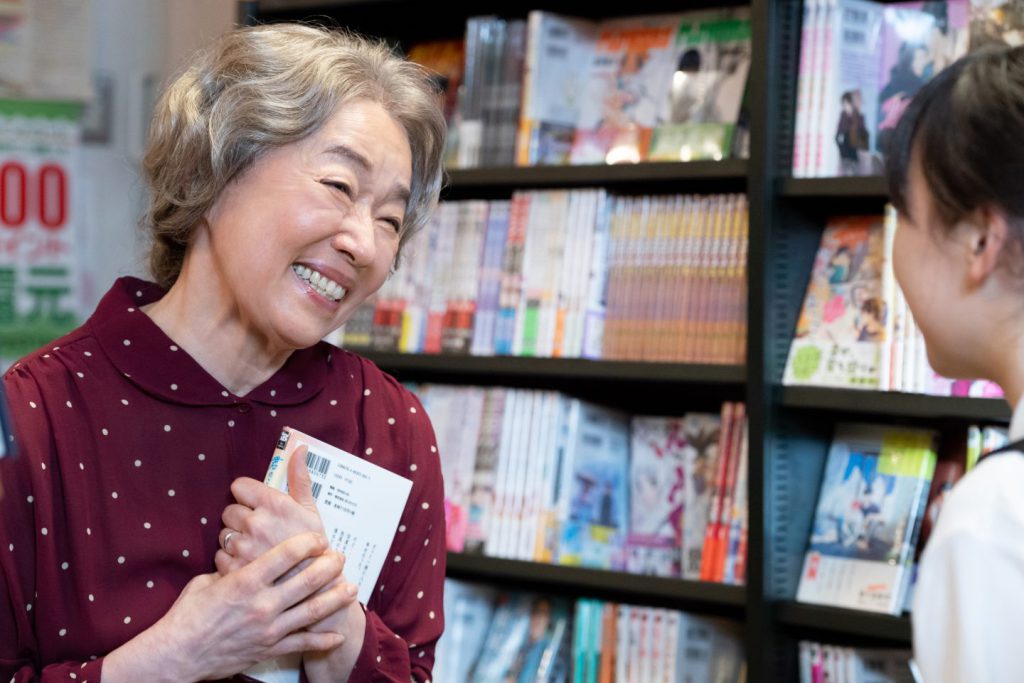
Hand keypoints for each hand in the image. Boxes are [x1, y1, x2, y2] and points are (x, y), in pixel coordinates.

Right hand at [103, 532, 350, 681]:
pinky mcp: (269, 649)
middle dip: (329, 566)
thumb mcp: (207, 581)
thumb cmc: (188, 614)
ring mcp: (268, 629)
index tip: (319, 537)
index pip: (285, 555)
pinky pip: (302, 644)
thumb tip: (246, 555)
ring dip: (335, 598)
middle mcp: (261, 604)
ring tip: (352, 588)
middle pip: (306, 581)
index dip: (307, 543)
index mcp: (245, 581)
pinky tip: (337, 636)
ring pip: (312, 612)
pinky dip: (322, 640)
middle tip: (341, 557)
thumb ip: (232, 568)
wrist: (178, 654)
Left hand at [217, 446, 361, 634]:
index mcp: (273, 504)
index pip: (239, 486)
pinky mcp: (234, 569)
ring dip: (235, 540)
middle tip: (258, 531)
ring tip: (255, 550)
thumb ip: (300, 478)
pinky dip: (231, 561)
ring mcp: (243, 546)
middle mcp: (255, 522)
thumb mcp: (311, 510)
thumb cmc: (316, 549)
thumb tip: (299, 449)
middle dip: (240, 519)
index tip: (256, 505)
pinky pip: (220, 557)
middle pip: (229, 511)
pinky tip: (249, 565)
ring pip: (223, 534)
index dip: (247, 495)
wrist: (317, 590)